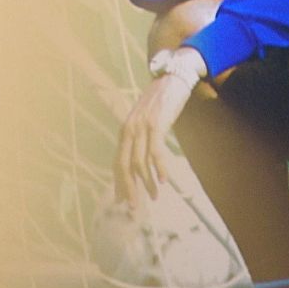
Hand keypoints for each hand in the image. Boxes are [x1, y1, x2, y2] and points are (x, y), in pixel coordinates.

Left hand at [113, 74, 195, 209]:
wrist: (170, 80)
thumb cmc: (159, 104)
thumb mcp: (145, 122)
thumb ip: (141, 139)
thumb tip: (143, 162)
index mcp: (125, 131)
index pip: (118, 162)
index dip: (119, 183)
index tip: (123, 201)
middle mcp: (129, 130)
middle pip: (124, 165)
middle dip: (128, 188)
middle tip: (134, 207)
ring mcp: (142, 127)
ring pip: (140, 162)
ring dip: (147, 182)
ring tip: (154, 196)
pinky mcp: (156, 124)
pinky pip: (156, 151)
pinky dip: (159, 168)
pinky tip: (164, 181)